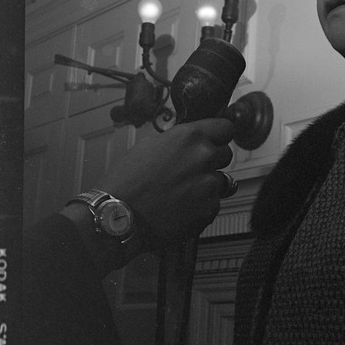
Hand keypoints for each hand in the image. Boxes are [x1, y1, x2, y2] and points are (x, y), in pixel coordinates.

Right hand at [97, 118, 235, 246]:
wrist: (118, 216)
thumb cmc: (127, 182)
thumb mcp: (149, 146)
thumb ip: (178, 141)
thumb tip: (192, 140)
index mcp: (189, 137)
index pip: (226, 128)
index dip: (219, 136)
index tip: (215, 141)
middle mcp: (204, 157)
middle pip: (226, 154)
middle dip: (212, 161)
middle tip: (191, 172)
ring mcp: (209, 183)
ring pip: (221, 180)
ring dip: (207, 185)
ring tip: (182, 192)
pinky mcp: (210, 207)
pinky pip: (214, 203)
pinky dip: (202, 206)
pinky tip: (181, 208)